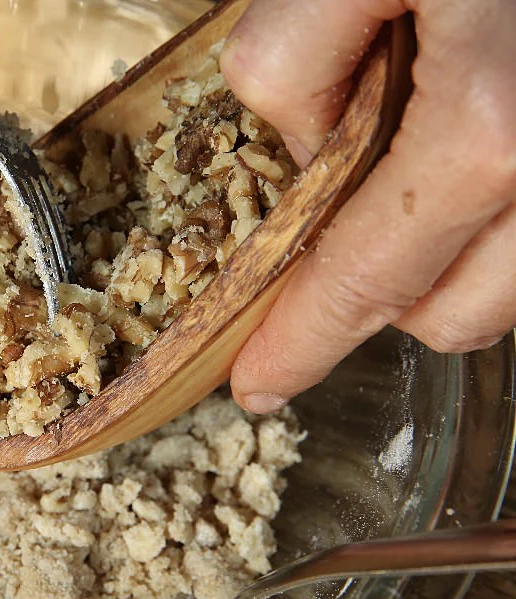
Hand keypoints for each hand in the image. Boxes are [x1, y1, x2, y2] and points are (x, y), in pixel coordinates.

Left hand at [220, 0, 515, 413]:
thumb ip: (296, 64)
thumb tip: (309, 152)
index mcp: (490, 130)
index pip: (364, 282)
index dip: (299, 343)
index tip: (258, 383)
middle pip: (450, 316)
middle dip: (376, 299)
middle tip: (333, 240)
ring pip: (511, 293)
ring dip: (444, 271)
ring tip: (408, 187)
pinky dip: (495, 231)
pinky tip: (462, 167)